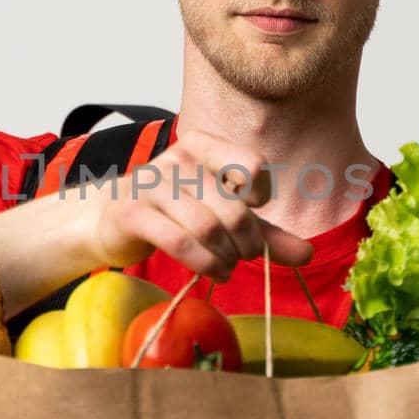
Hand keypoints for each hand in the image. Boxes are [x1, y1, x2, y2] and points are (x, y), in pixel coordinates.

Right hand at [80, 130, 314, 281]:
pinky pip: (179, 242)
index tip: (252, 211)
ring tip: (228, 268)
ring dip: (226, 257)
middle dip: (248, 241)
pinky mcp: (133, 212)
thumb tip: (307, 255)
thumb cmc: (174, 212)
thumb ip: (264, 231)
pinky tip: (213, 273)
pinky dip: (204, 264)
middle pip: (232, 206)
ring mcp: (152, 184)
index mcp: (203, 145)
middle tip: (246, 256)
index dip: (260, 196)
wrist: (111, 220)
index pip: (251, 164)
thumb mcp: (224, 217)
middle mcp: (177, 158)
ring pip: (207, 226)